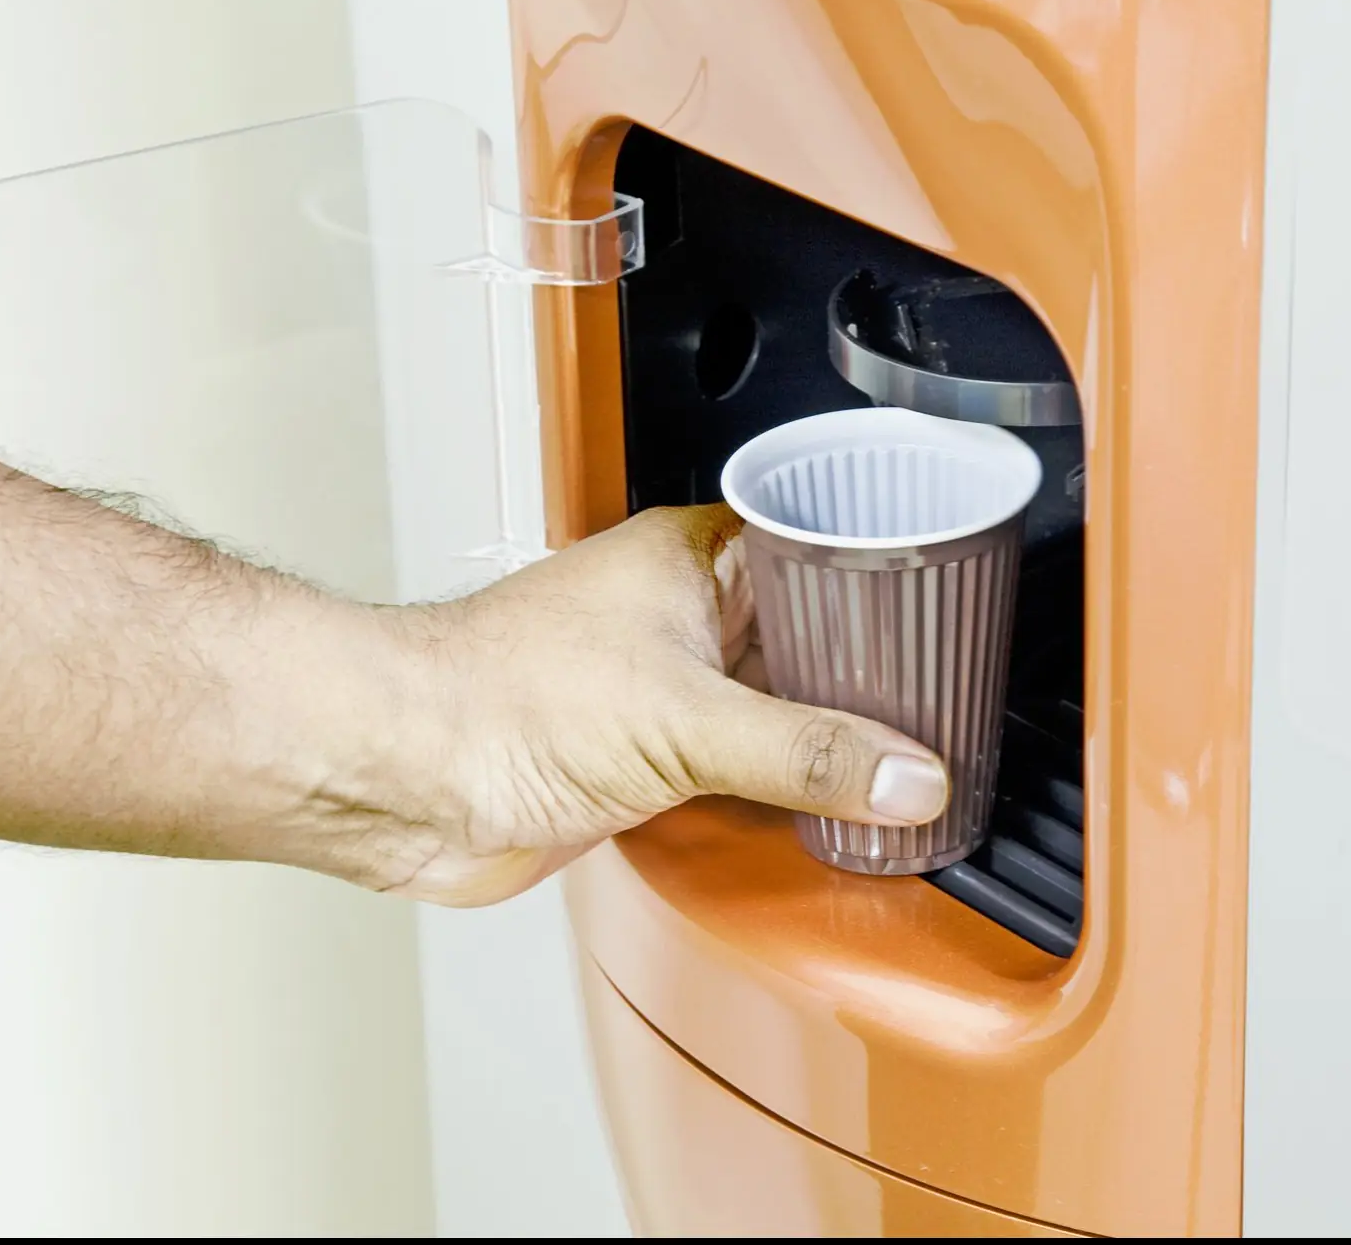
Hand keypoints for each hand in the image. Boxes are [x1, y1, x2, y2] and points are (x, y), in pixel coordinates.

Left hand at [357, 505, 949, 906]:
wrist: (399, 776)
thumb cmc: (495, 697)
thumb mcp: (685, 721)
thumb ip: (807, 752)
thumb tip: (907, 774)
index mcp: (693, 557)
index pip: (821, 541)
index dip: (888, 568)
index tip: (951, 603)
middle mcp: (680, 616)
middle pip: (808, 631)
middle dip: (870, 670)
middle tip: (946, 701)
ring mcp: (660, 689)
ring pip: (774, 703)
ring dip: (826, 737)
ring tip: (906, 759)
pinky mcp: (639, 760)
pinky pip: (738, 768)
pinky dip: (782, 791)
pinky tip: (825, 809)